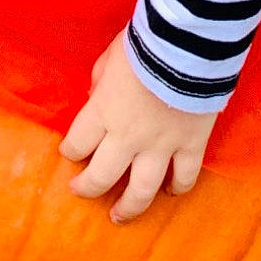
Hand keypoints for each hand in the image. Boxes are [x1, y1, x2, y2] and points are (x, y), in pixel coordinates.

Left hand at [59, 31, 217, 222]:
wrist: (187, 44)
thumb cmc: (144, 43)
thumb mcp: (110, 57)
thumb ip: (100, 80)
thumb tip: (96, 97)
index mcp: (103, 112)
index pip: (77, 143)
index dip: (70, 151)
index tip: (69, 153)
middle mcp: (127, 137)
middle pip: (102, 176)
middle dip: (87, 187)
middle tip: (80, 191)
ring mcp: (161, 146)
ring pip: (141, 190)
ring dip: (128, 207)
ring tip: (119, 216)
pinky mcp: (191, 144)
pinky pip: (185, 175)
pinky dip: (178, 187)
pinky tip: (171, 192)